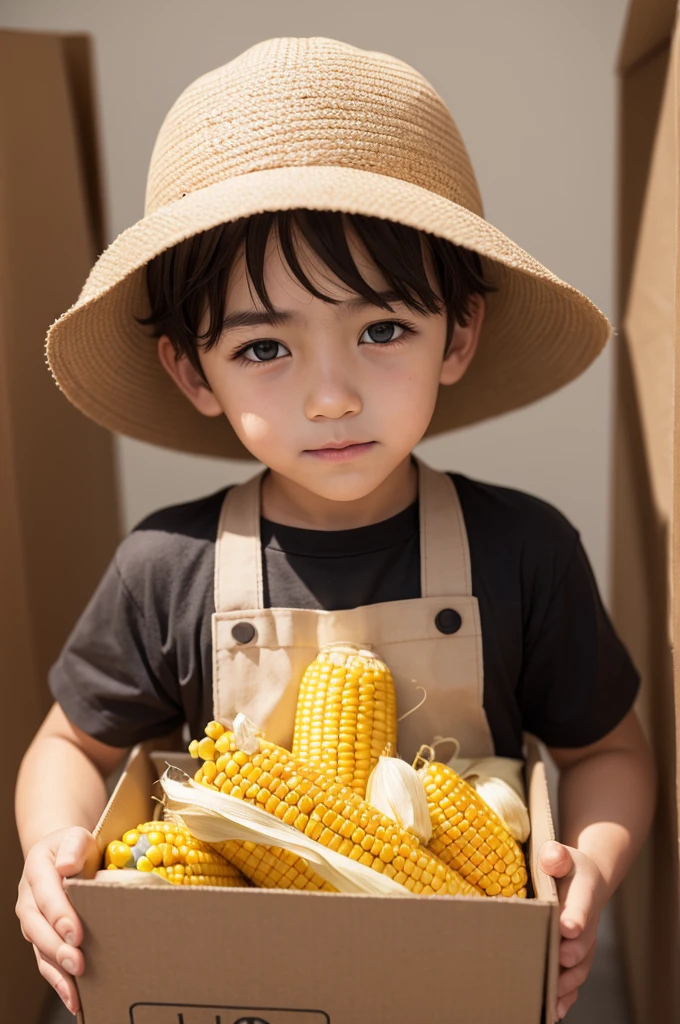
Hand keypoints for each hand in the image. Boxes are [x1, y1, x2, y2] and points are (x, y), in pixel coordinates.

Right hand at [16, 826, 99, 1014]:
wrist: (65, 855)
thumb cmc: (75, 847)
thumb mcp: (77, 836)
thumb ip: (74, 846)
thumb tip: (67, 866)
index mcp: (37, 868)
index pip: (45, 894)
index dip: (59, 915)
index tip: (75, 933)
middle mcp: (29, 898)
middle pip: (37, 926)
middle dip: (56, 947)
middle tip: (77, 963)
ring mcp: (32, 920)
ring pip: (39, 949)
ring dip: (56, 970)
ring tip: (75, 990)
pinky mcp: (41, 937)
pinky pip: (45, 960)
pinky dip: (57, 980)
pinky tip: (72, 997)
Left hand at [538, 840, 608, 1020]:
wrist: (586, 880)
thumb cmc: (566, 866)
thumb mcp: (562, 854)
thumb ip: (556, 855)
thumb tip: (551, 856)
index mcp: (585, 892)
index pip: (582, 904)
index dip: (576, 916)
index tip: (568, 927)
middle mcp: (588, 923)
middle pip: (583, 942)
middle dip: (571, 953)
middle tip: (558, 959)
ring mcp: (584, 943)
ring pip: (579, 967)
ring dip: (567, 982)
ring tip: (552, 996)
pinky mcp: (576, 958)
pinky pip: (574, 979)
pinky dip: (567, 995)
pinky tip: (554, 1009)